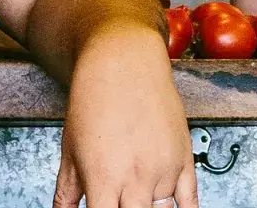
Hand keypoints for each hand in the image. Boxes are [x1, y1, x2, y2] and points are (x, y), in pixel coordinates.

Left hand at [52, 26, 196, 207]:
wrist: (123, 63)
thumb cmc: (93, 101)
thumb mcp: (69, 150)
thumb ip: (66, 192)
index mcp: (103, 180)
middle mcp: (135, 179)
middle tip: (121, 205)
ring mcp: (163, 170)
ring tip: (136, 198)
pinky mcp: (183, 160)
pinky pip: (190, 202)